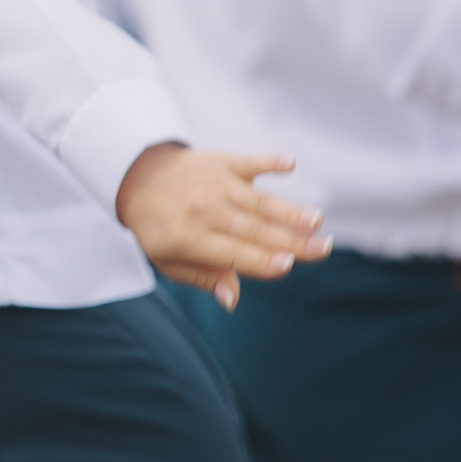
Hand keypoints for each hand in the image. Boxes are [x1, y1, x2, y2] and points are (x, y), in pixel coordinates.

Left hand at [115, 143, 330, 310]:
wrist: (137, 178)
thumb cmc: (159, 228)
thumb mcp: (169, 261)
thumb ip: (204, 278)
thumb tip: (231, 301)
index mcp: (188, 238)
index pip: (232, 253)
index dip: (260, 260)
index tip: (288, 265)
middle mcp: (204, 210)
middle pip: (253, 229)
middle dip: (290, 240)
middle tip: (323, 249)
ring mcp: (214, 184)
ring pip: (258, 201)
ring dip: (289, 209)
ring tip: (316, 221)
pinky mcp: (222, 162)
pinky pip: (248, 161)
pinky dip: (268, 161)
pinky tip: (290, 163)